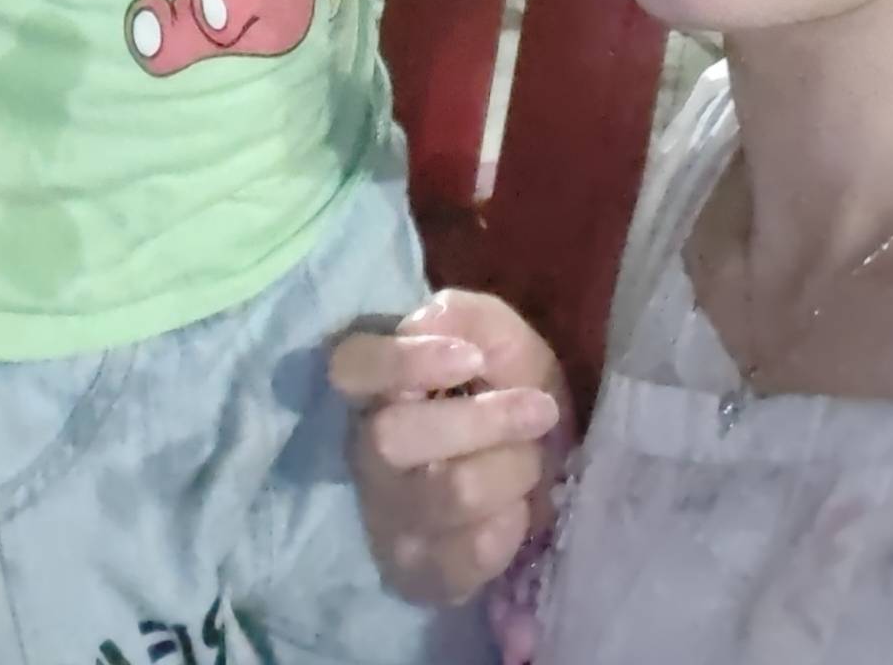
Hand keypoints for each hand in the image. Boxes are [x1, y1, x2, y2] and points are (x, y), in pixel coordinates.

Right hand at [329, 288, 568, 606]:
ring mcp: (386, 519)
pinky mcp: (417, 574)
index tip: (470, 359)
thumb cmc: (508, 389)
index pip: (349, 367)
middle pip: (392, 438)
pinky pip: (470, 555)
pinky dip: (512, 524)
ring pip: (450, 493)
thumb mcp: (500, 336)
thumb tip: (427, 325)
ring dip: (513, 469)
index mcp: (376, 387)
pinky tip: (516, 508)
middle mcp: (365, 454)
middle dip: (485, 421)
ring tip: (531, 459)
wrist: (543, 468)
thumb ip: (466, 317)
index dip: (402, 362)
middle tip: (539, 410)